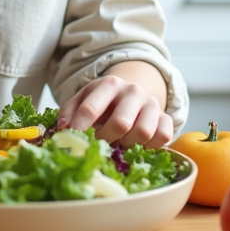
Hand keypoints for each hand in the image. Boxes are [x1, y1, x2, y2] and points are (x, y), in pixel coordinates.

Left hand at [56, 72, 173, 148]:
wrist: (132, 93)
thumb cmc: (103, 101)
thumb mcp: (83, 99)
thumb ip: (69, 112)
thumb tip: (63, 129)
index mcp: (109, 84)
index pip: (91, 108)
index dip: (79, 128)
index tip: (73, 142)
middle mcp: (133, 91)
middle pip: (120, 123)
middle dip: (105, 140)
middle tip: (98, 145)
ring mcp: (152, 103)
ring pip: (143, 132)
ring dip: (128, 144)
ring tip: (118, 143)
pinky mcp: (166, 117)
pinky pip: (163, 136)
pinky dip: (150, 146)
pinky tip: (137, 144)